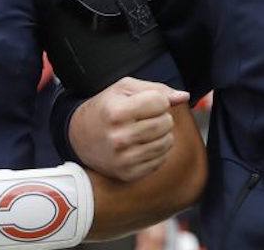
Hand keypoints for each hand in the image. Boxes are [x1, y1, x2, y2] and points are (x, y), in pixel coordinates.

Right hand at [68, 77, 189, 181]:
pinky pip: (161, 160)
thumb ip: (156, 89)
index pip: (160, 102)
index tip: (146, 103)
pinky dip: (158, 150)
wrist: (80, 137)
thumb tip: (183, 97)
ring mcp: (124, 159)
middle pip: (166, 123)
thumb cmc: (106, 108)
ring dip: (162, 134)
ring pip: (167, 142)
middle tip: (146, 117)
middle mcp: (119, 138)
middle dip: (162, 117)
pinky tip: (143, 144)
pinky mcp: (129, 173)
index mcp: (116, 113)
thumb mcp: (124, 89)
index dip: (158, 100)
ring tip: (145, 130)